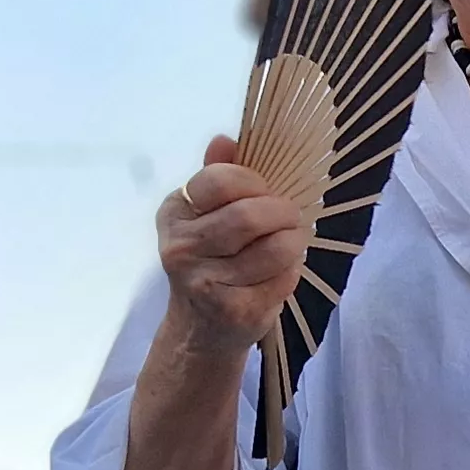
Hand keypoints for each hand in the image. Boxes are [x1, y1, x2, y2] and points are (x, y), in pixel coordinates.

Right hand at [155, 136, 309, 357]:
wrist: (200, 329)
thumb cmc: (210, 261)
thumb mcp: (205, 215)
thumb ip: (218, 175)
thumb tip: (224, 140)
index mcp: (174, 213)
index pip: (220, 181)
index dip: (254, 182)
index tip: (264, 191)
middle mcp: (182, 248)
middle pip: (249, 216)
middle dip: (282, 212)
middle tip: (289, 217)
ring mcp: (206, 283)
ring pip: (275, 247)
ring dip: (294, 241)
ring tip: (290, 242)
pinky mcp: (235, 310)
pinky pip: (283, 277)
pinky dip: (292, 270)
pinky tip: (281, 271)